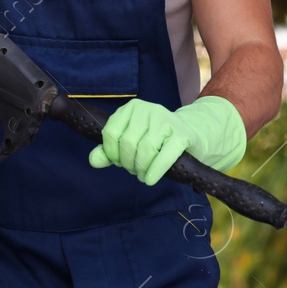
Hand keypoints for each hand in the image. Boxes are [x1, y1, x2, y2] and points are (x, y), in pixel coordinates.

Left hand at [87, 95, 246, 184]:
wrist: (191, 135)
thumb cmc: (156, 141)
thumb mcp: (131, 142)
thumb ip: (109, 151)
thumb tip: (94, 160)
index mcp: (132, 108)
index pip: (110, 133)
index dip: (112, 153)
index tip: (118, 161)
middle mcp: (149, 109)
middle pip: (127, 143)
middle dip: (128, 163)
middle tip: (135, 170)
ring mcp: (167, 120)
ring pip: (145, 150)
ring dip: (141, 169)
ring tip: (144, 175)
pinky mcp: (182, 135)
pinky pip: (164, 156)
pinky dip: (155, 171)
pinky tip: (151, 179)